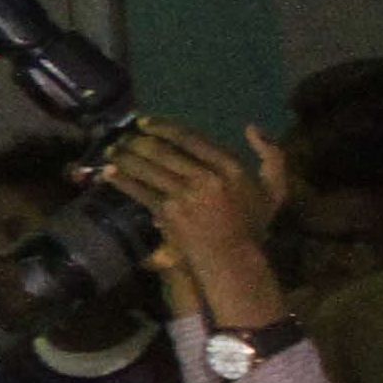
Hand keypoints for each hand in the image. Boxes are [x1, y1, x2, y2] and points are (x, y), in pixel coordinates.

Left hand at [98, 118, 289, 329]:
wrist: (233, 259)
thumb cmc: (252, 223)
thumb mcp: (274, 189)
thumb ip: (272, 156)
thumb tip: (251, 127)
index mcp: (230, 167)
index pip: (191, 138)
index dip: (164, 127)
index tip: (146, 122)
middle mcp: (206, 178)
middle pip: (164, 151)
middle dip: (139, 141)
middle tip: (123, 135)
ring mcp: (185, 196)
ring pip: (149, 168)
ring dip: (126, 156)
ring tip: (112, 150)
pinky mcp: (168, 213)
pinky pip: (141, 191)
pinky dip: (122, 180)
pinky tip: (108, 173)